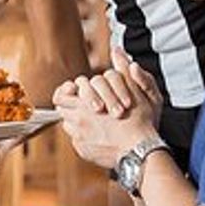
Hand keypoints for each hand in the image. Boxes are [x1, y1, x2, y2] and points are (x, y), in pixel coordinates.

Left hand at [54, 50, 160, 169]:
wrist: (142, 153)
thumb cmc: (142, 122)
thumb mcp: (138, 91)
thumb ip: (123, 70)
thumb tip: (117, 51)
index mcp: (87, 102)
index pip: (61, 93)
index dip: (67, 90)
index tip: (75, 90)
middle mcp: (78, 118)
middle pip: (62, 107)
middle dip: (73, 104)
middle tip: (86, 105)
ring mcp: (79, 136)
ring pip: (68, 123)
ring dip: (77, 120)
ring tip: (94, 120)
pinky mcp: (83, 151)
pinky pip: (76, 140)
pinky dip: (84, 137)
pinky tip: (99, 135)